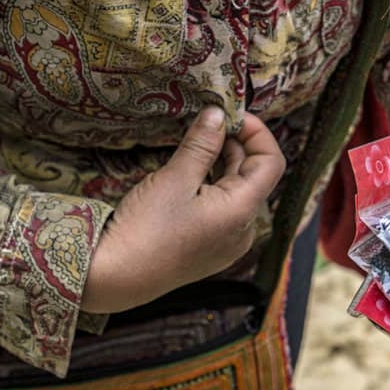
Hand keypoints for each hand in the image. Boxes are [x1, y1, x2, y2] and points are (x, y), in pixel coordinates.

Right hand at [81, 109, 284, 313]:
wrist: (118, 277)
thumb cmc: (147, 227)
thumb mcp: (175, 178)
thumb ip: (202, 144)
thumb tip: (219, 113)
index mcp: (241, 213)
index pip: (271, 163)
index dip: (257, 133)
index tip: (230, 114)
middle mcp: (243, 231)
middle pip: (255, 176)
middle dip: (237, 144)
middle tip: (208, 121)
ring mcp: (227, 242)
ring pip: (238, 191)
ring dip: (224, 162)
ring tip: (197, 141)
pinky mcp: (210, 248)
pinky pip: (224, 208)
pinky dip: (214, 183)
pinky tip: (191, 171)